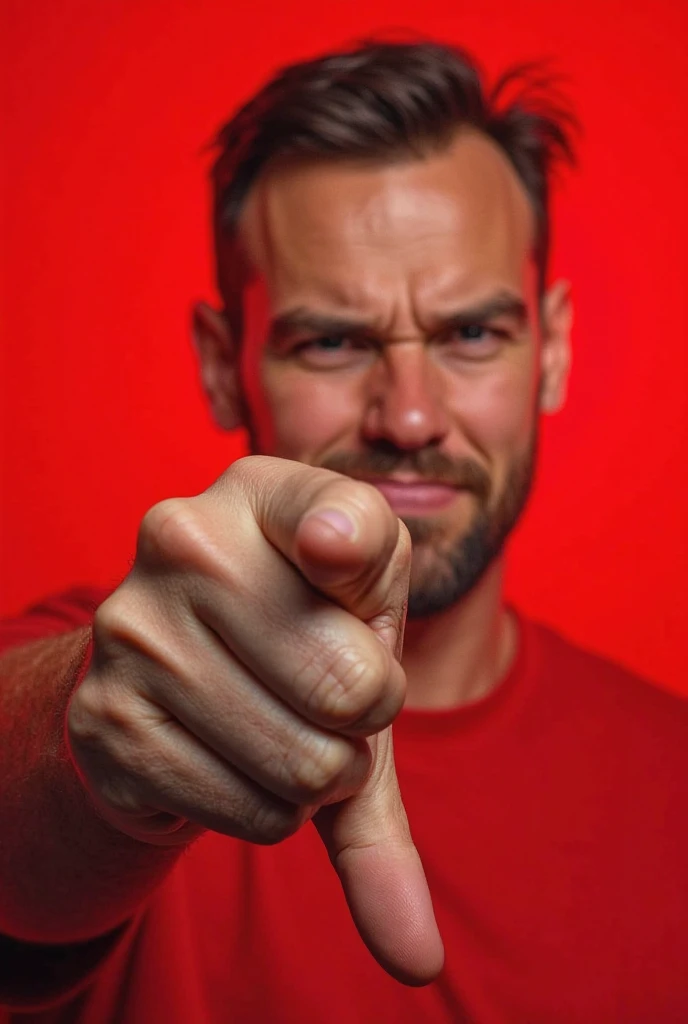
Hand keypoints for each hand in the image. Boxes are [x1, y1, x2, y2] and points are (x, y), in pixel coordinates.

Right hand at [67, 455, 443, 983]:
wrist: (174, 664)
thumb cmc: (291, 633)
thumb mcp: (362, 639)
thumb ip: (397, 749)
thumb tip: (416, 962)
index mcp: (260, 491)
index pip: (353, 525)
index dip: (361, 563)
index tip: (333, 561)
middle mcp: (181, 540)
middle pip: (354, 682)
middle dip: (365, 713)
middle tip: (325, 685)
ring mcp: (132, 630)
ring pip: (308, 766)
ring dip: (320, 769)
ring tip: (277, 718)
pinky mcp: (106, 719)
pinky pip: (255, 815)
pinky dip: (273, 807)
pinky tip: (233, 749)